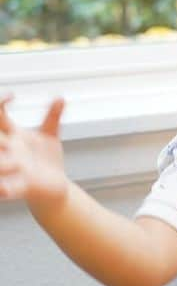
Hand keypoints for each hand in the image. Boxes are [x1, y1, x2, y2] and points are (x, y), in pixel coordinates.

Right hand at [0, 95, 68, 211]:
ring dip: (3, 163)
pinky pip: (6, 189)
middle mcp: (8, 151)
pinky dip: (4, 189)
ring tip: (15, 163)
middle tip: (7, 139)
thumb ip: (53, 116)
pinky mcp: (21, 187)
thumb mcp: (50, 135)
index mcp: (13, 137)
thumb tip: (60, 97)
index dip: (0, 103)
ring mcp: (12, 169)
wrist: (54, 186)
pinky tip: (4, 190)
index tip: (13, 95)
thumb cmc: (46, 159)